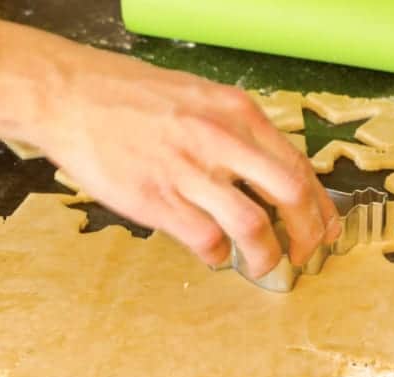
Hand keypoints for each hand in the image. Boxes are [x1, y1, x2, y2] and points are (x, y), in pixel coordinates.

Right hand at [32, 48, 340, 276]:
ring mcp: (188, 170)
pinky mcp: (156, 199)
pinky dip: (218, 255)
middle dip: (306, 234)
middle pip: (289, 195)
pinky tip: (213, 253)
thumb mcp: (200, 99)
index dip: (319, 205)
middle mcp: (220, 139)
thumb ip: (236, 134)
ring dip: (265, 255)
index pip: (297, 166)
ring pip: (251, 225)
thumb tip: (268, 175)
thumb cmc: (133, 97)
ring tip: (262, 265)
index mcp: (236, 113)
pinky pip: (205, 239)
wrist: (69, 95)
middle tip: (303, 255)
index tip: (324, 229)